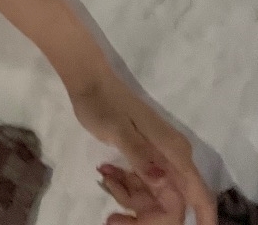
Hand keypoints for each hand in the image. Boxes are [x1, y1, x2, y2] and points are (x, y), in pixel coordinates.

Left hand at [71, 74, 214, 224]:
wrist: (89, 81)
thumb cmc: (103, 103)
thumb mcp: (117, 129)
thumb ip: (140, 155)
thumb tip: (162, 181)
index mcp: (173, 151)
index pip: (197, 194)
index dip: (203, 219)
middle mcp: (173, 158)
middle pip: (172, 204)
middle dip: (146, 216)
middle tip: (112, 217)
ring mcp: (160, 159)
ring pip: (155, 198)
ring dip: (130, 199)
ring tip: (105, 177)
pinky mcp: (146, 159)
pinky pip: (142, 186)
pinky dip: (125, 187)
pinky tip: (106, 173)